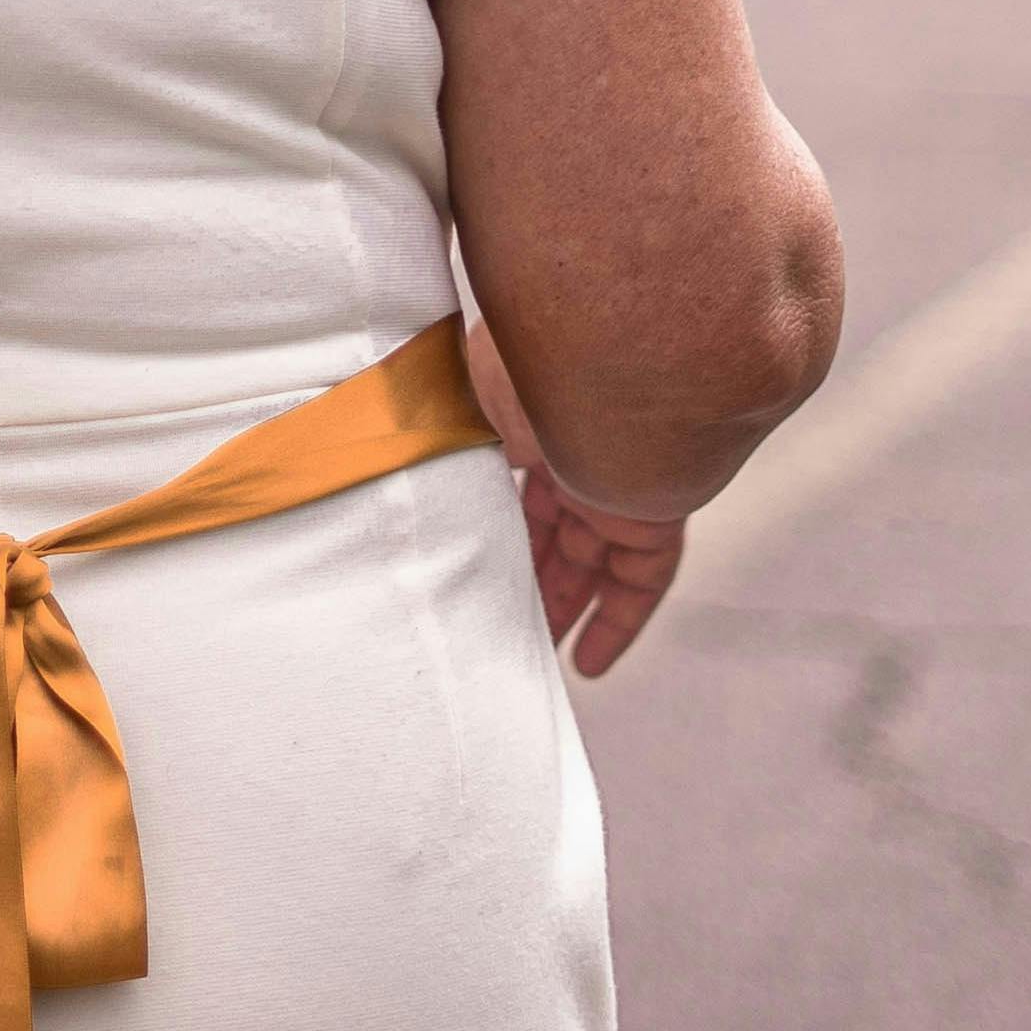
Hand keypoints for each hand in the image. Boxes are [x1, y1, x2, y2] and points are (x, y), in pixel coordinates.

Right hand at [462, 304, 691, 675]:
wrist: (604, 366)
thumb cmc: (519, 370)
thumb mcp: (452, 404)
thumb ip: (427, 439)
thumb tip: (372, 460)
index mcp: (525, 414)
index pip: (511, 484)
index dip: (494, 528)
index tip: (468, 568)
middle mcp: (575, 446)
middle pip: (554, 527)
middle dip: (530, 576)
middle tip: (500, 624)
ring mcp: (621, 478)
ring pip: (595, 557)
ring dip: (567, 605)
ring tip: (533, 653)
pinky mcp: (658, 512)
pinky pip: (643, 578)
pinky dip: (618, 621)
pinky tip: (590, 665)